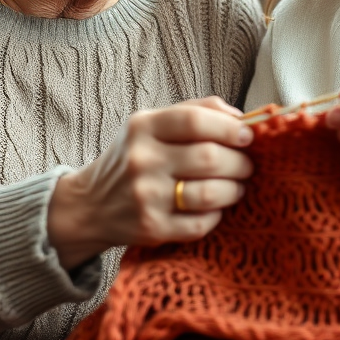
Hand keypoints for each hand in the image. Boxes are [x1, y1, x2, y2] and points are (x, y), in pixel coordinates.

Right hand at [47, 97, 253, 269]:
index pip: (196, 121)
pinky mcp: (151, 228)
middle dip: (240, 162)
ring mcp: (146, 197)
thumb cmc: (132, 158)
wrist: (90, 205)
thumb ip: (194, 111)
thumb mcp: (151, 124)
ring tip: (237, 186)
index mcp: (143, 127)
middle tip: (247, 165)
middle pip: (209, 158)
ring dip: (234, 190)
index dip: (230, 128)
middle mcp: (142, 160)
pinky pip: (200, 224)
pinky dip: (217, 215)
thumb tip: (241, 117)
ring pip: (209, 193)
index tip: (248, 135)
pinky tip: (216, 208)